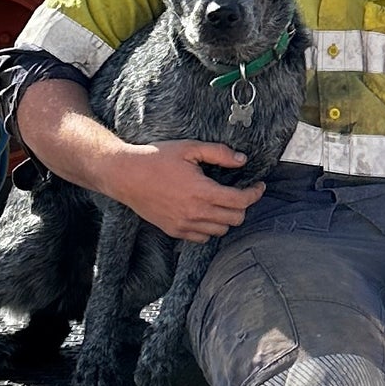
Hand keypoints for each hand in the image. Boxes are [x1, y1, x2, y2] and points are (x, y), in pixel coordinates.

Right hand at [109, 140, 264, 242]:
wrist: (126, 175)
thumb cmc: (156, 158)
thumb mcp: (189, 148)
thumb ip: (218, 153)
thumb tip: (241, 160)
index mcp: (202, 191)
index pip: (241, 201)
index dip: (255, 193)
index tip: (258, 186)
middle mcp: (195, 213)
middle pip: (235, 219)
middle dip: (243, 205)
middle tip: (240, 192)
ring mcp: (184, 225)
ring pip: (220, 231)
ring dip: (227, 217)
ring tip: (222, 202)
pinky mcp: (174, 231)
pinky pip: (202, 238)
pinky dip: (209, 228)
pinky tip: (205, 213)